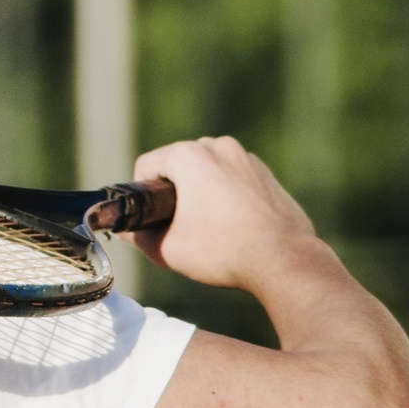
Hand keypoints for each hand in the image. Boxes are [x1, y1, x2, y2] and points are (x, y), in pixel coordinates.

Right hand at [123, 136, 323, 294]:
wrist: (284, 260)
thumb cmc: (224, 252)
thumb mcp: (167, 249)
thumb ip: (137, 236)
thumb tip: (124, 231)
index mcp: (189, 156)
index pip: (146, 165)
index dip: (141, 193)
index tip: (149, 218)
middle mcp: (217, 147)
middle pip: (176, 163)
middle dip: (171, 190)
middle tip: (176, 224)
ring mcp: (245, 157)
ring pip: (205, 168)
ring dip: (198, 190)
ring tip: (205, 225)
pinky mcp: (264, 172)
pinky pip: (230, 176)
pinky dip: (223, 192)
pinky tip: (230, 222)